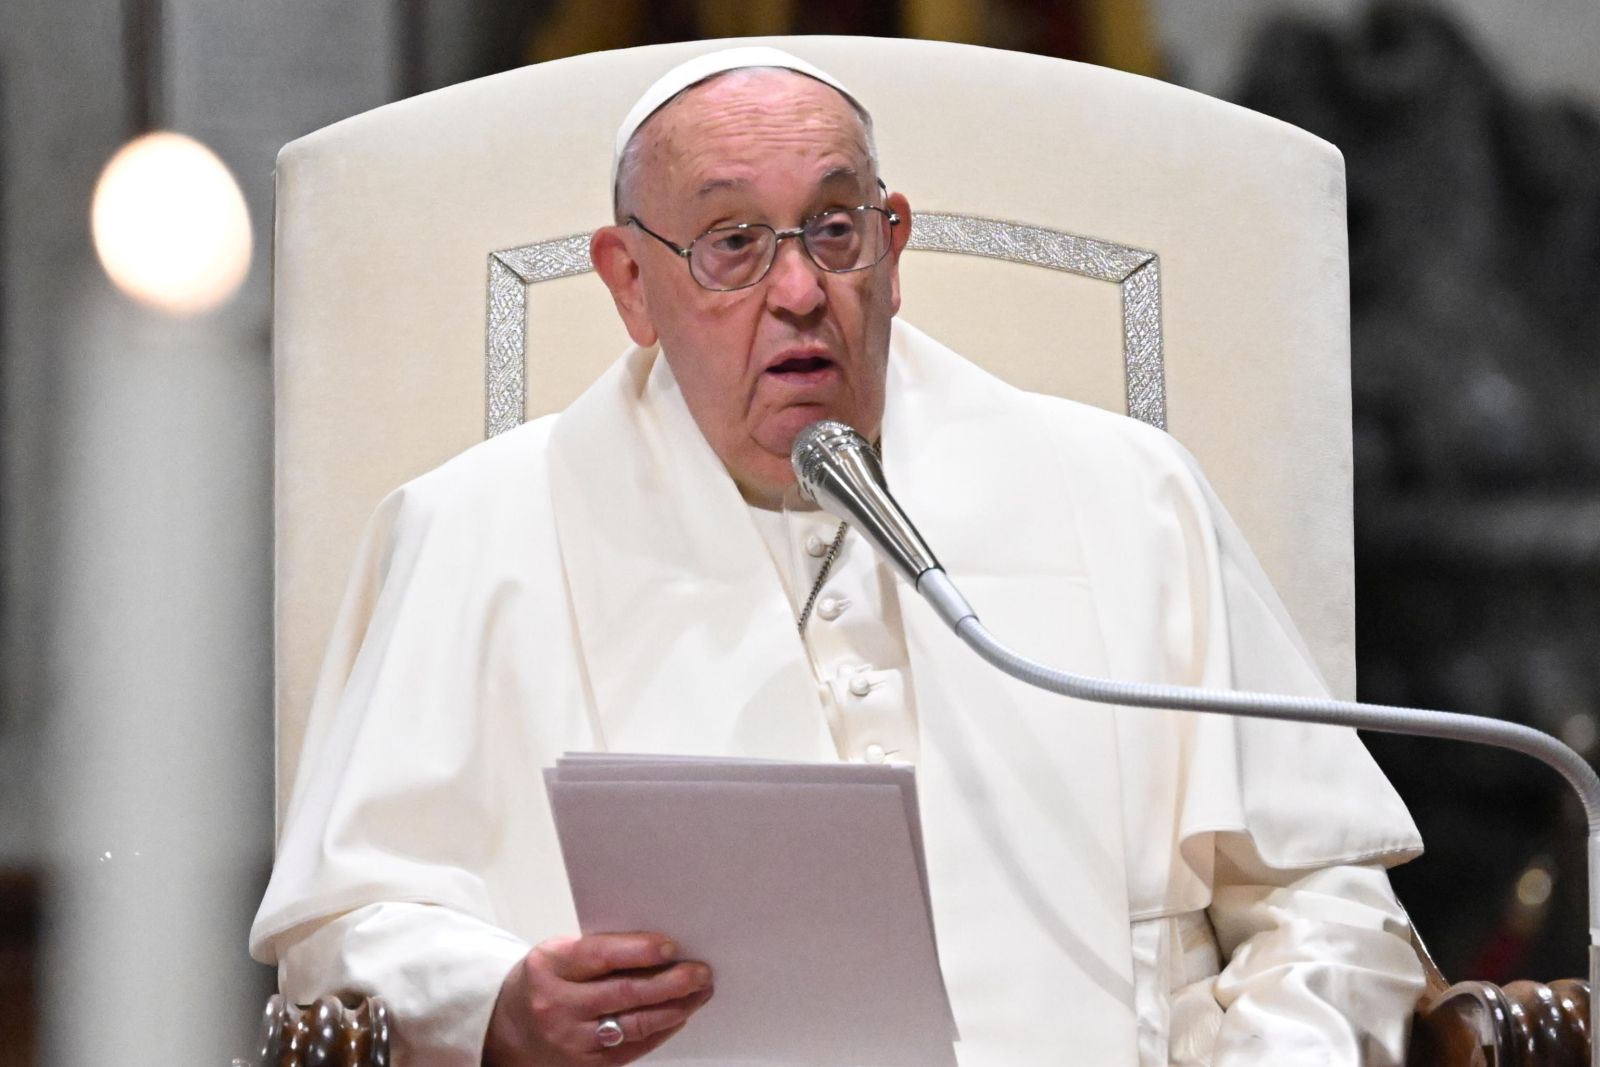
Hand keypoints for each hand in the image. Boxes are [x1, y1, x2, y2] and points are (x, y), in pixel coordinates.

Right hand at [483, 931, 713, 1064]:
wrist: (508, 1028)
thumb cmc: (544, 982)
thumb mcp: (558, 954)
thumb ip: (600, 949)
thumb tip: (658, 946)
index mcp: (551, 967)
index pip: (600, 956)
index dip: (639, 951)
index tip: (671, 946)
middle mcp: (558, 1005)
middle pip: (625, 993)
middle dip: (670, 982)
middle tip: (699, 972)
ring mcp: (572, 1040)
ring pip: (634, 1025)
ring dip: (674, 1008)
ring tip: (698, 993)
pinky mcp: (585, 1064)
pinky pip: (633, 1049)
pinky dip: (660, 1031)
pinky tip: (677, 1016)